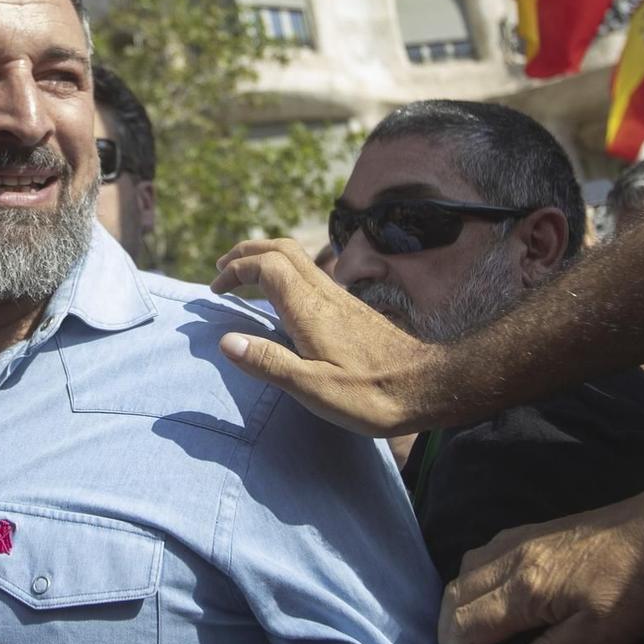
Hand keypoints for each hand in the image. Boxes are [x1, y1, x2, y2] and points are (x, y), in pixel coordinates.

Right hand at [211, 239, 445, 437]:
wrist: (427, 386)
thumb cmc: (371, 394)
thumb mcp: (314, 389)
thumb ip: (270, 364)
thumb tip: (227, 341)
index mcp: (309, 309)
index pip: (265, 266)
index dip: (235, 269)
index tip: (215, 289)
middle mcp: (325, 294)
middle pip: (281, 249)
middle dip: (247, 252)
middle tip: (221, 268)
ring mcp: (340, 298)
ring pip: (298, 258)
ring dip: (266, 258)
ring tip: (244, 276)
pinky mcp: (351, 308)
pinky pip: (310, 274)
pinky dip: (285, 273)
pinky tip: (282, 298)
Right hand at [439, 482, 643, 643]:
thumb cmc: (641, 585)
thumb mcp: (600, 636)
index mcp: (524, 587)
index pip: (466, 626)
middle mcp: (512, 557)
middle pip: (456, 595)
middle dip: (447, 636)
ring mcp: (523, 538)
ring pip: (466, 571)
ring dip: (457, 607)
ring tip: (466, 639)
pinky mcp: (539, 531)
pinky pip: (484, 555)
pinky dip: (472, 582)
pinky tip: (490, 597)